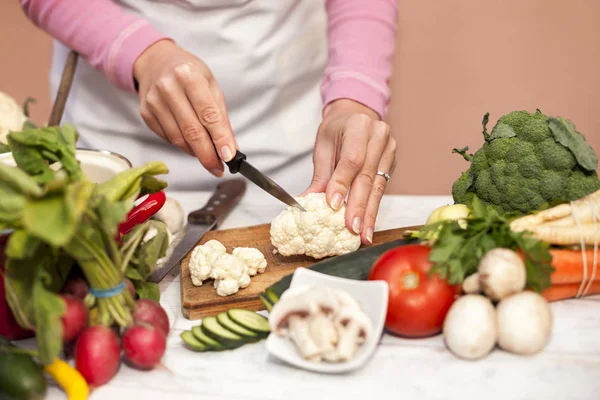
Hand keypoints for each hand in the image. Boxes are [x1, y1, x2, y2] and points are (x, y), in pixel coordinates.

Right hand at [133, 40, 236, 176]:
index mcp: (189, 76)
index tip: (229, 156)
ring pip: (178, 138)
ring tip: (208, 156)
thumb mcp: (211, 86)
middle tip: (218, 168)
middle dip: (208, 154)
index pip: (208, 114)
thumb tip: (230, 148)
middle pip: (192, 130)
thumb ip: (221, 117)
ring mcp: (153, 101)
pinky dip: (182, 145)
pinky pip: (167, 138)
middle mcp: (168, 87)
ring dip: (196, 152)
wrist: (155, 62)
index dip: (220, 138)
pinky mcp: (145, 113)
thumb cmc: (189, 74)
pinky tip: (190, 143)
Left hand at [304, 99, 396, 244]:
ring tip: (362, 235)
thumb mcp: (323, 147)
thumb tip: (308, 202)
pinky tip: (368, 225)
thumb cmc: (336, 131)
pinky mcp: (392, 164)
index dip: (343, 184)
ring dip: (369, 213)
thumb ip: (320, 175)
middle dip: (358, 206)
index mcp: (359, 126)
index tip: (333, 206)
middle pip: (367, 176)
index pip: (352, 159)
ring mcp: (390, 150)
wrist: (355, 116)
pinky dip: (373, 209)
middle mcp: (379, 137)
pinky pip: (381, 189)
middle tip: (351, 228)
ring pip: (377, 187)